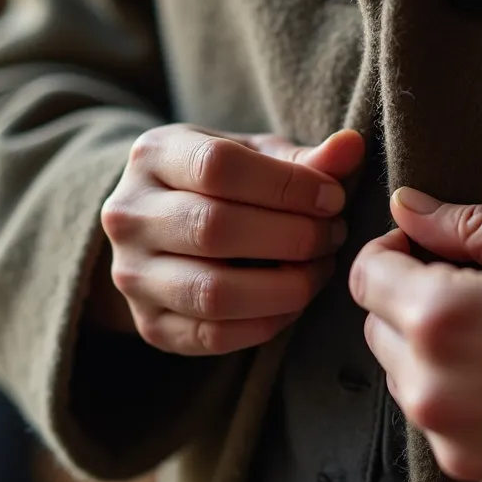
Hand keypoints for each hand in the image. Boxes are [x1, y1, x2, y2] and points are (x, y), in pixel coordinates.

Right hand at [100, 125, 363, 354]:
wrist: (162, 230)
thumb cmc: (222, 185)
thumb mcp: (256, 158)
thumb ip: (303, 158)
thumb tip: (352, 147)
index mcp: (153, 155)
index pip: (218, 165)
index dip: (287, 185)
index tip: (332, 199)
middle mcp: (129, 215)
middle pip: (214, 228)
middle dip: (292, 237)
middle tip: (332, 237)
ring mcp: (133, 275)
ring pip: (212, 292)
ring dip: (284, 287)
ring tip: (318, 270)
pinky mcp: (150, 325)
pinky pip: (213, 335)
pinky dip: (266, 323)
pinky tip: (293, 303)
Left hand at [349, 188, 481, 481]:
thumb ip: (465, 225)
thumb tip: (409, 207)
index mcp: (441, 321)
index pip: (366, 278)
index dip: (395, 252)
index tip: (432, 248)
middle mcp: (437, 394)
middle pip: (380, 334)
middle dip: (413, 305)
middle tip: (479, 290)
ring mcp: (463, 448)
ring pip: (413, 387)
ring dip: (438, 359)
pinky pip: (455, 433)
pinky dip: (473, 407)